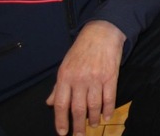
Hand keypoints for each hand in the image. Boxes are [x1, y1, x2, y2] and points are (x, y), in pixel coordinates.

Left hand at [45, 20, 125, 135]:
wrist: (102, 33)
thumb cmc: (81, 49)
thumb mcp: (65, 65)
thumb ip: (58, 87)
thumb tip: (49, 103)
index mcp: (65, 77)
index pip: (61, 104)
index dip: (60, 121)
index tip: (62, 133)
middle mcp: (79, 79)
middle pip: (77, 109)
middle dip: (77, 126)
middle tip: (79, 135)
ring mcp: (95, 78)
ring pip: (93, 106)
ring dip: (93, 119)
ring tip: (93, 125)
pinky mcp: (110, 76)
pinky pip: (109, 97)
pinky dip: (108, 109)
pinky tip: (106, 116)